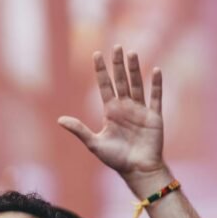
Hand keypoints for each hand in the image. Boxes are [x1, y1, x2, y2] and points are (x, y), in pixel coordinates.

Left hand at [59, 46, 165, 185]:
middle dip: (118, 64)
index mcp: (111, 112)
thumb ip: (79, 130)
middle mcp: (125, 107)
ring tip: (132, 53)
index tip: (96, 54)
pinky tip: (156, 70)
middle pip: (121, 81)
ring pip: (137, 85)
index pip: (104, 86)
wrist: (137, 170)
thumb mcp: (94, 144)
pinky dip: (157, 85)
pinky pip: (156, 98)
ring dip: (135, 69)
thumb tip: (59, 120)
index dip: (101, 71)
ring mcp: (140, 110)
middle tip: (116, 46)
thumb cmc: (116, 159)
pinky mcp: (154, 117)